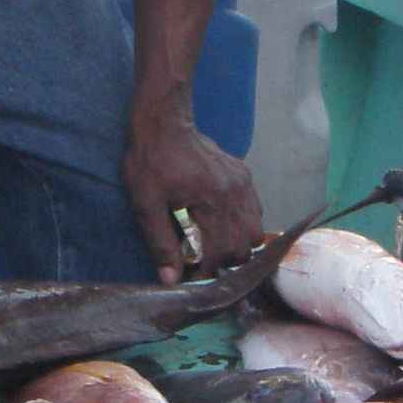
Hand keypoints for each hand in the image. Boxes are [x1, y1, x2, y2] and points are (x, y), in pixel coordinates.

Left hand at [123, 116, 264, 284]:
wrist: (163, 123)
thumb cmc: (150, 162)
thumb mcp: (146, 205)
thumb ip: (161, 243)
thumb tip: (171, 279)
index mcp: (212, 203)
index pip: (222, 253)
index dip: (207, 272)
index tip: (191, 276)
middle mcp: (236, 195)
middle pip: (245, 248)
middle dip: (223, 261)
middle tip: (200, 260)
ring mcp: (243, 184)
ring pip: (255, 232)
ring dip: (236, 245)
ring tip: (212, 244)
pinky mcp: (244, 176)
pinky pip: (255, 212)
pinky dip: (242, 225)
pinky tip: (219, 222)